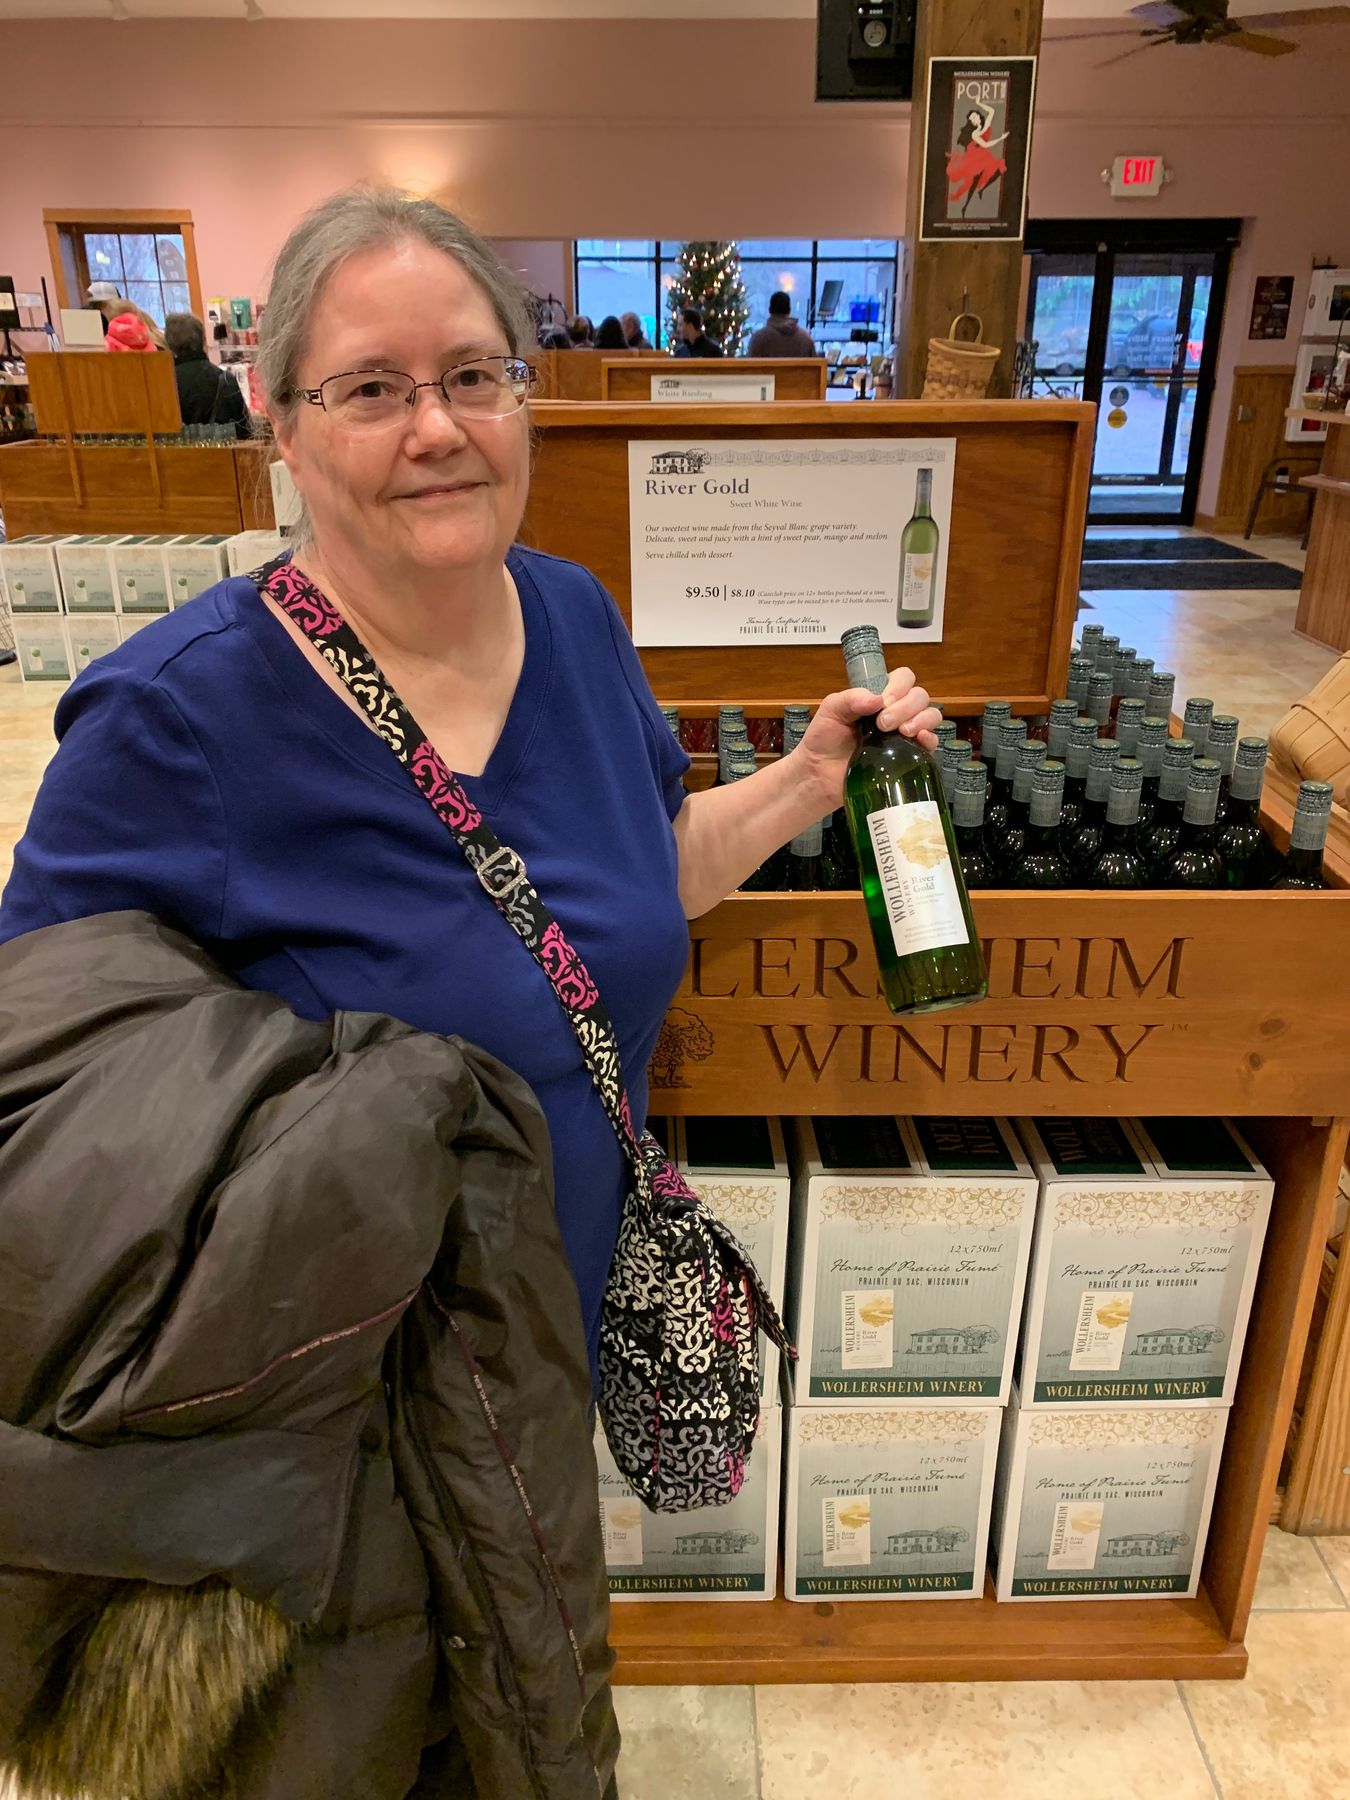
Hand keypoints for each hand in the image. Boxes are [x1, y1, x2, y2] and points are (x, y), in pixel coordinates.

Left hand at [793, 668, 940, 810]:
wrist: (820, 774)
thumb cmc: (824, 739)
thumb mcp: (831, 710)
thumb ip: (850, 698)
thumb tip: (878, 700)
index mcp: (880, 696)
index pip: (904, 678)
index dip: (898, 686)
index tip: (883, 702)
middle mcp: (897, 712)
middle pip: (919, 696)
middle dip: (905, 706)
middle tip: (883, 723)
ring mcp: (905, 734)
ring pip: (931, 715)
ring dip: (920, 719)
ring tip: (902, 732)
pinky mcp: (909, 757)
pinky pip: (932, 743)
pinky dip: (930, 738)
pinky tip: (919, 739)